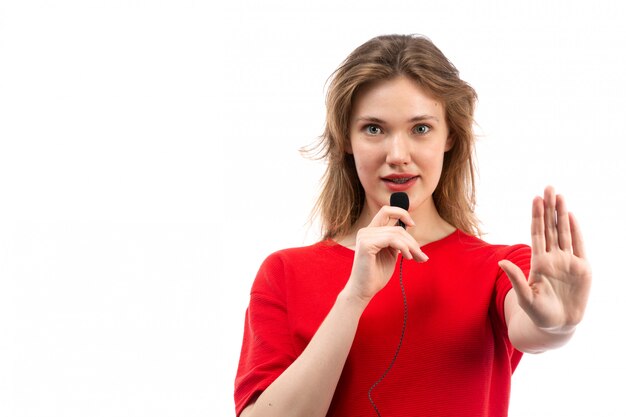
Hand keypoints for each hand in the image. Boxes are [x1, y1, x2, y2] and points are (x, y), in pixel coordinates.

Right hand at [343, 206, 427, 303]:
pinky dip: (403, 248)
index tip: (412, 224)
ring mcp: (364, 236)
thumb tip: (410, 227)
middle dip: (413, 241)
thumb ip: (396, 241)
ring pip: (396, 233)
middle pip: (397, 227)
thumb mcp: (390, 253)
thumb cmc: (376, 274)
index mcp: (370, 231)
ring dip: (411, 247)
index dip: (401, 213)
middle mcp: (366, 231)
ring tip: (417, 258)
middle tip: (422, 256)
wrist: (364, 290)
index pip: (386, 211)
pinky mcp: (366, 244)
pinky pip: (391, 240)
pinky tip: (407, 257)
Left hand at [499, 187, 591, 331]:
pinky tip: (570, 216)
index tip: (535, 199)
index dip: (537, 216)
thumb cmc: (539, 313)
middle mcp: (552, 258)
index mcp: (538, 262)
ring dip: (561, 214)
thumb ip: (516, 279)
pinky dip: (575, 231)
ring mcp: (567, 261)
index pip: (537, 234)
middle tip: (548, 187)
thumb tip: (502, 262)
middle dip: (549, 208)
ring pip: (564, 232)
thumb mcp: (525, 298)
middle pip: (550, 228)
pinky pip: (578, 245)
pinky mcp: (581, 268)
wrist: (559, 325)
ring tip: (559, 195)